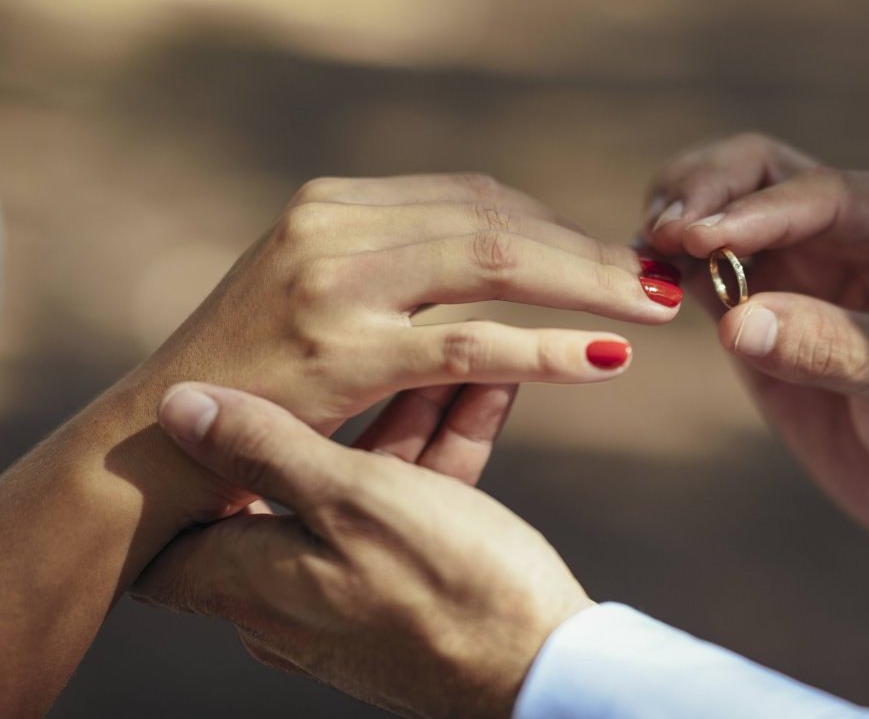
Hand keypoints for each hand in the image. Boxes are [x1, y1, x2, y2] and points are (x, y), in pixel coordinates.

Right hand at [110, 173, 682, 522]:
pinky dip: (547, 349)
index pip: (474, 196)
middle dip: (589, 250)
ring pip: (493, 265)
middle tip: (663, 277)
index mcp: (334, 204)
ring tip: (655, 308)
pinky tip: (605, 360)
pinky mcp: (337, 352)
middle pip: (497, 219)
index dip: (556, 225)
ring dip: (587, 286)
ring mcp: (333, 284)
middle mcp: (333, 226)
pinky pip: (468, 344)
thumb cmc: (250, 376)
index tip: (614, 254)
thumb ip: (396, 263)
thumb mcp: (317, 293)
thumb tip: (499, 252)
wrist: (154, 444)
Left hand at [133, 383, 589, 717]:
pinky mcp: (408, 593)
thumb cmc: (448, 588)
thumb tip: (176, 408)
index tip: (218, 394)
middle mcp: (287, 597)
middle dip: (335, 405)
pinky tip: (482, 391)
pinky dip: (439, 454)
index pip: (176, 523)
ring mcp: (350, 596)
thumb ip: (265, 449)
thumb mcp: (354, 499)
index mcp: (252, 579)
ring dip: (406, 418)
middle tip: (369, 345)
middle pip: (287, 481)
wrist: (545, 671)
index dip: (185, 458)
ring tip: (452, 354)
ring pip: (361, 486)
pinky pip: (408, 508)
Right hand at [642, 134, 868, 588]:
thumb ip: (828, 347)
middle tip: (663, 230)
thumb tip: (737, 322)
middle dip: (704, 191)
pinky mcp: (760, 305)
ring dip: (677, 219)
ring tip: (645, 251)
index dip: (752, 212)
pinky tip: (642, 279)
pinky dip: (668, 267)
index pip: (817, 192)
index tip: (696, 237)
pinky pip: (702, 270)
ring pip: (720, 208)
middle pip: (757, 171)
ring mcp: (800, 261)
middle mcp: (849, 223)